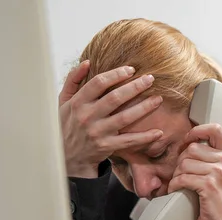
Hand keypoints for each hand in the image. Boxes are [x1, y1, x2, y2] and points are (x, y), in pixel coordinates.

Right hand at [58, 61, 163, 177]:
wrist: (65, 155)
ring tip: (158, 99)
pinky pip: (129, 141)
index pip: (99, 83)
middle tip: (151, 79)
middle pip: (115, 98)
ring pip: (125, 117)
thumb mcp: (63, 101)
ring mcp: (97, 132)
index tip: (131, 69)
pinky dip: (144, 137)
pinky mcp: (106, 147)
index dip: (116, 74)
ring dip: (144, 108)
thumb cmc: (67, 124)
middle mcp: (87, 116)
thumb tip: (87, 62)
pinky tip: (158, 132)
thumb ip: (73, 80)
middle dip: (135, 87)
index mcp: (78, 103)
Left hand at [168, 124, 221, 219]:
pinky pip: (182, 178)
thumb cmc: (220, 195)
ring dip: (176, 174)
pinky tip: (176, 189)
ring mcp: (219, 172)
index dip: (196, 131)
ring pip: (185, 163)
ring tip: (179, 183)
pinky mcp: (209, 184)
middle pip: (192, 148)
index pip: (214, 128)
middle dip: (181, 161)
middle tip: (180, 173)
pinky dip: (175, 185)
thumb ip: (213, 154)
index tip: (187, 141)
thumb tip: (190, 140)